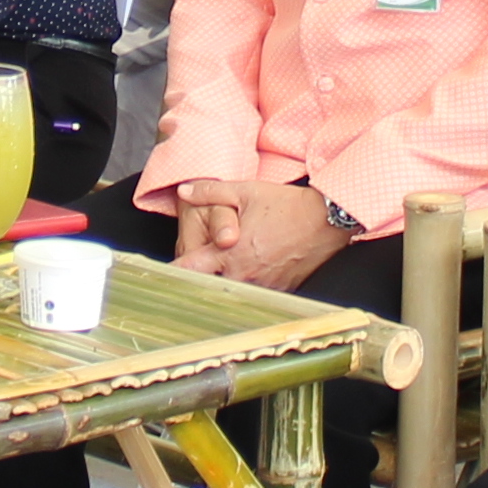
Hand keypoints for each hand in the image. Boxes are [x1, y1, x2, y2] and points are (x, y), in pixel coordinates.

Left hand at [179, 177, 346, 293]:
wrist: (326, 220)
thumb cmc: (286, 205)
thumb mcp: (246, 191)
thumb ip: (211, 192)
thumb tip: (183, 191)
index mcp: (230, 253)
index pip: (190, 271)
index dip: (173, 273)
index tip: (161, 276)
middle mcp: (244, 275)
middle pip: (208, 290)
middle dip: (197, 283)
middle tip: (190, 275)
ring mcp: (263, 287)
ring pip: (232, 295)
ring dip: (222, 286)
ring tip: (220, 274)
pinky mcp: (280, 291)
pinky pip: (255, 296)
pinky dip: (246, 289)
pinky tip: (247, 276)